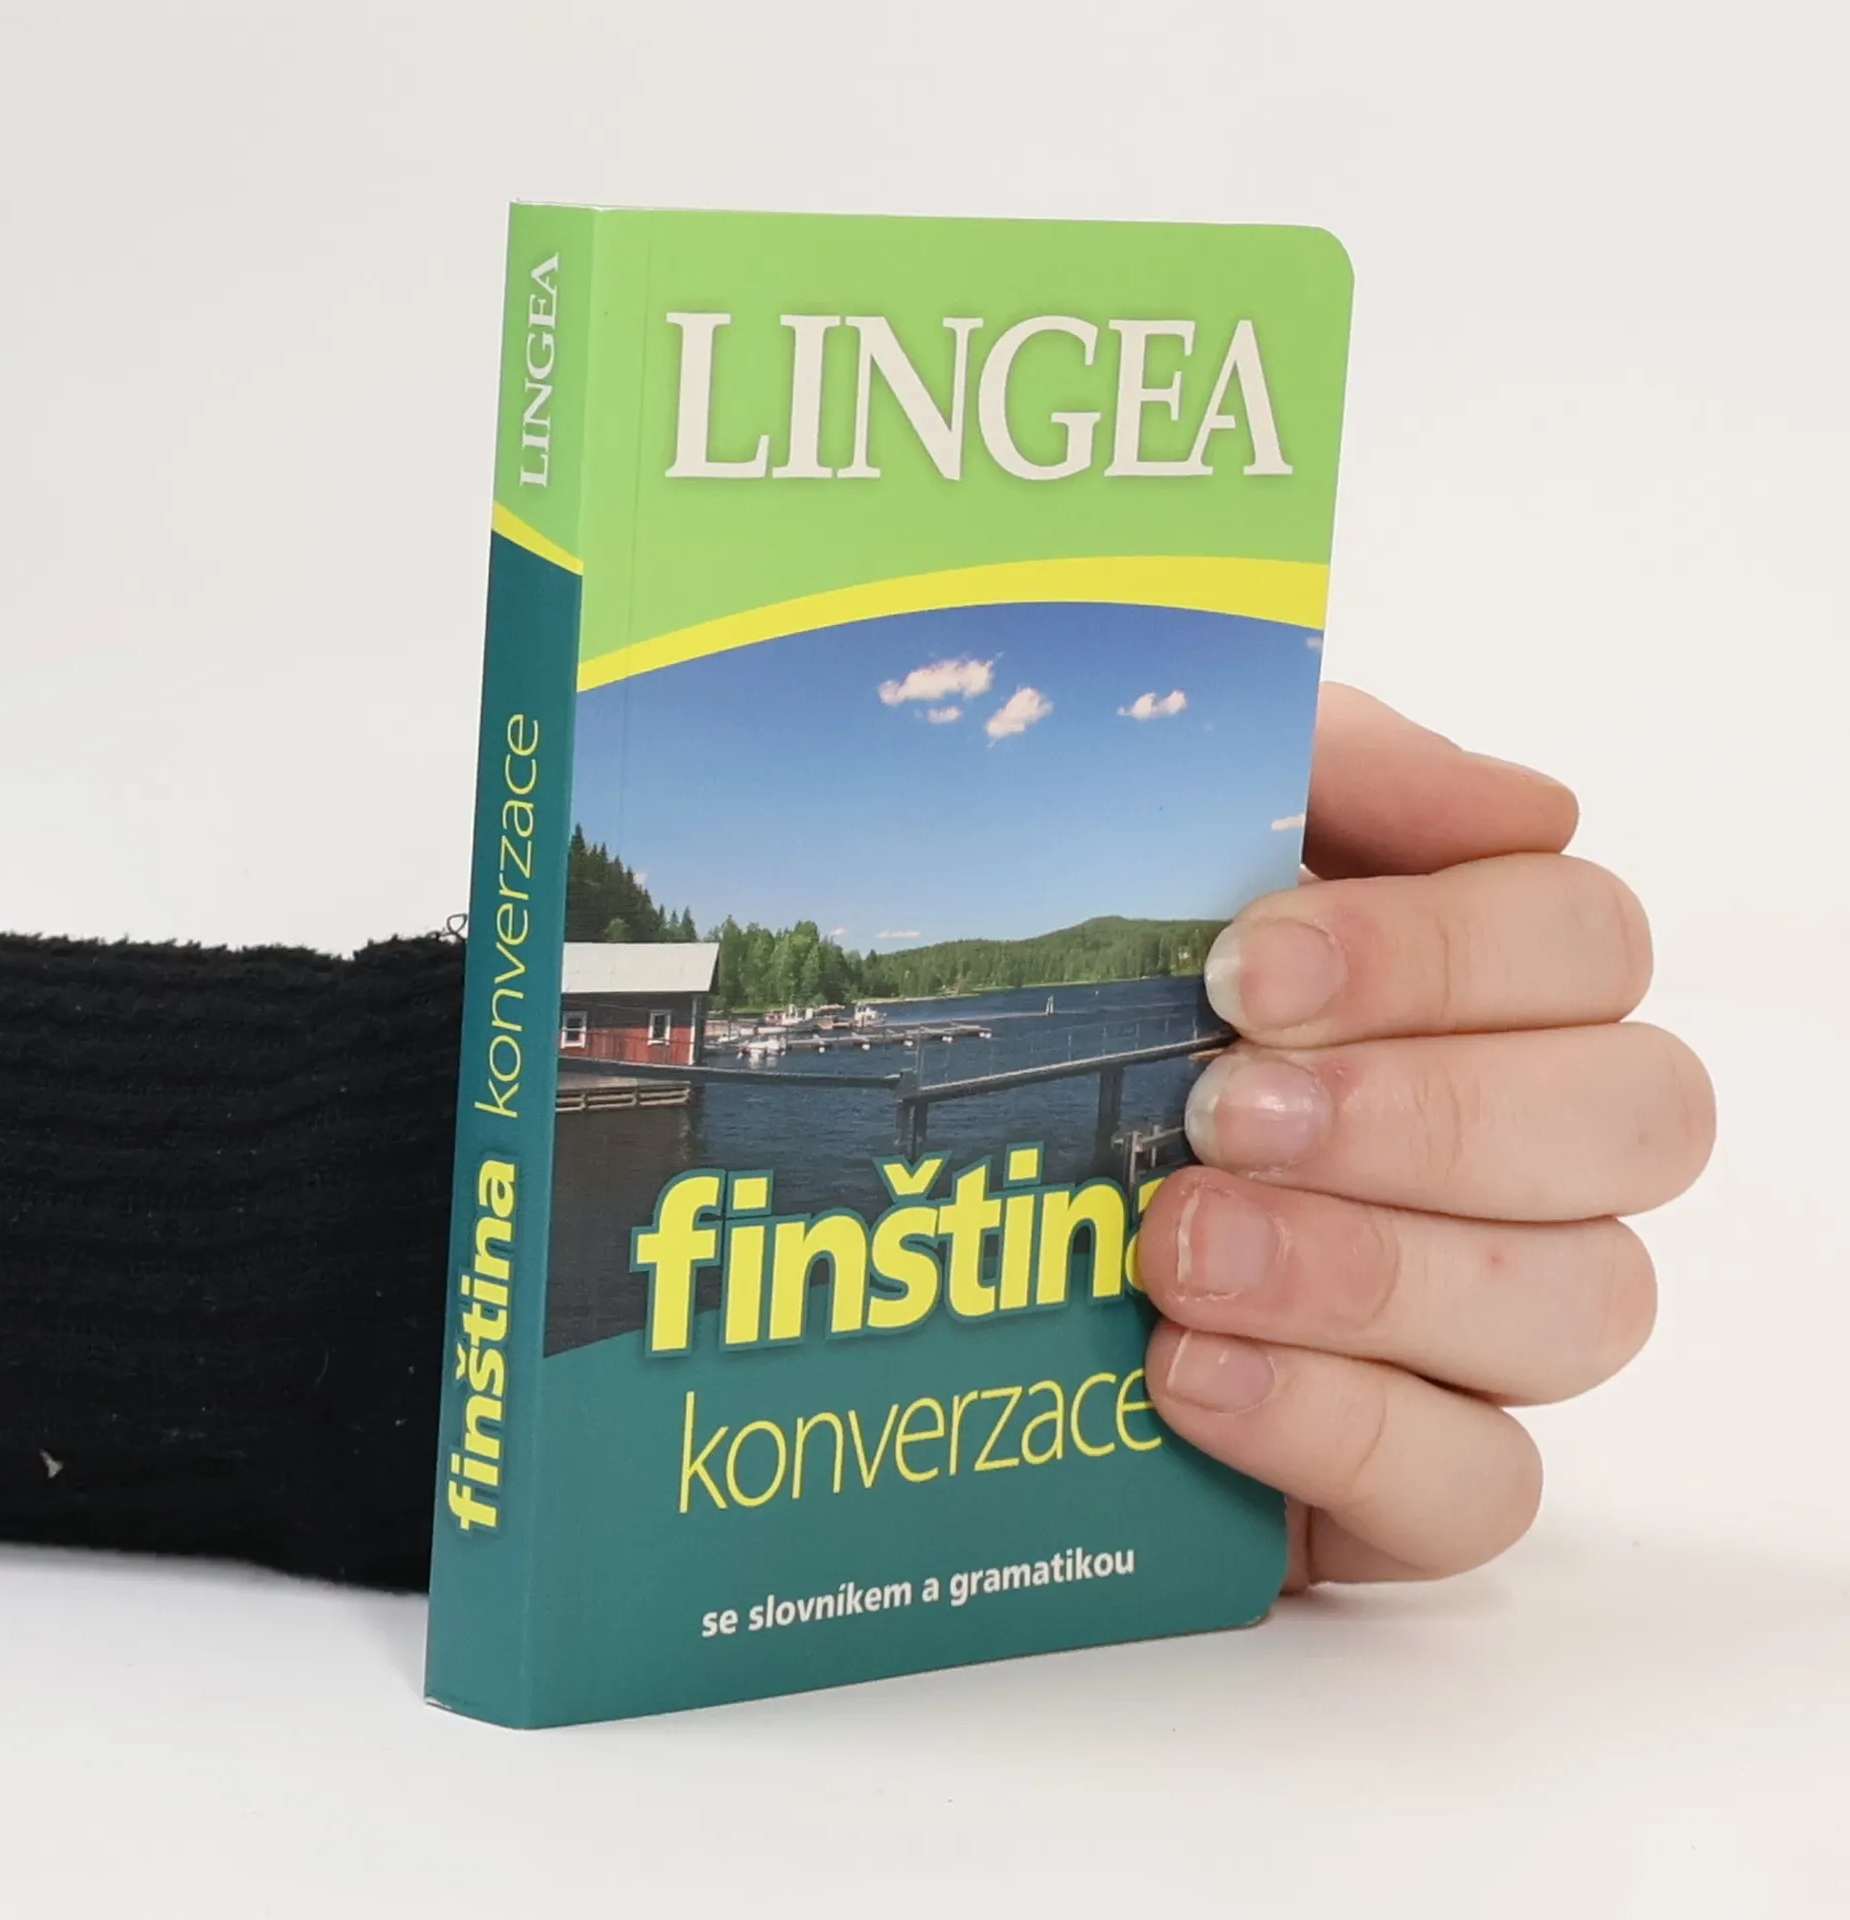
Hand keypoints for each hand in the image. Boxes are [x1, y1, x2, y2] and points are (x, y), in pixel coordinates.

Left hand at [1139, 685, 1715, 1587]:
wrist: (906, 1237)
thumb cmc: (1065, 1027)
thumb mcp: (1152, 853)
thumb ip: (1324, 773)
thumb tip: (1517, 802)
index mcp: (1471, 992)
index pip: (1587, 943)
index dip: (1445, 949)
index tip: (1242, 969)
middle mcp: (1516, 1158)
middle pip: (1637, 1117)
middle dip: (1427, 1110)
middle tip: (1221, 1113)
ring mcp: (1479, 1330)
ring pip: (1587, 1304)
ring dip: (1374, 1269)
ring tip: (1180, 1248)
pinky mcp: (1408, 1481)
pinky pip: (1485, 1490)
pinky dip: (1343, 1429)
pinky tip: (1188, 1375)